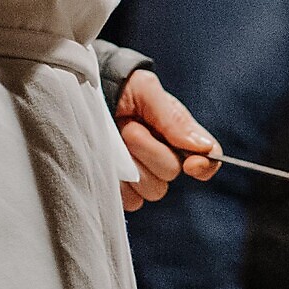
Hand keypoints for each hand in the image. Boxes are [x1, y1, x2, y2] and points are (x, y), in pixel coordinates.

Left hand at [113, 69, 220, 210]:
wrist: (80, 94)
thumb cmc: (118, 88)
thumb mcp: (146, 91)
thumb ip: (174, 118)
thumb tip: (204, 148)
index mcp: (178, 134)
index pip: (208, 158)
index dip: (206, 165)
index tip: (192, 164)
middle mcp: (164, 157)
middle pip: (172, 172)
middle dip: (150, 150)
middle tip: (130, 127)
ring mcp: (142, 175)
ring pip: (152, 189)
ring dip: (133, 164)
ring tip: (117, 141)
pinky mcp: (121, 190)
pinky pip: (130, 200)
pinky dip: (119, 182)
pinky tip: (109, 162)